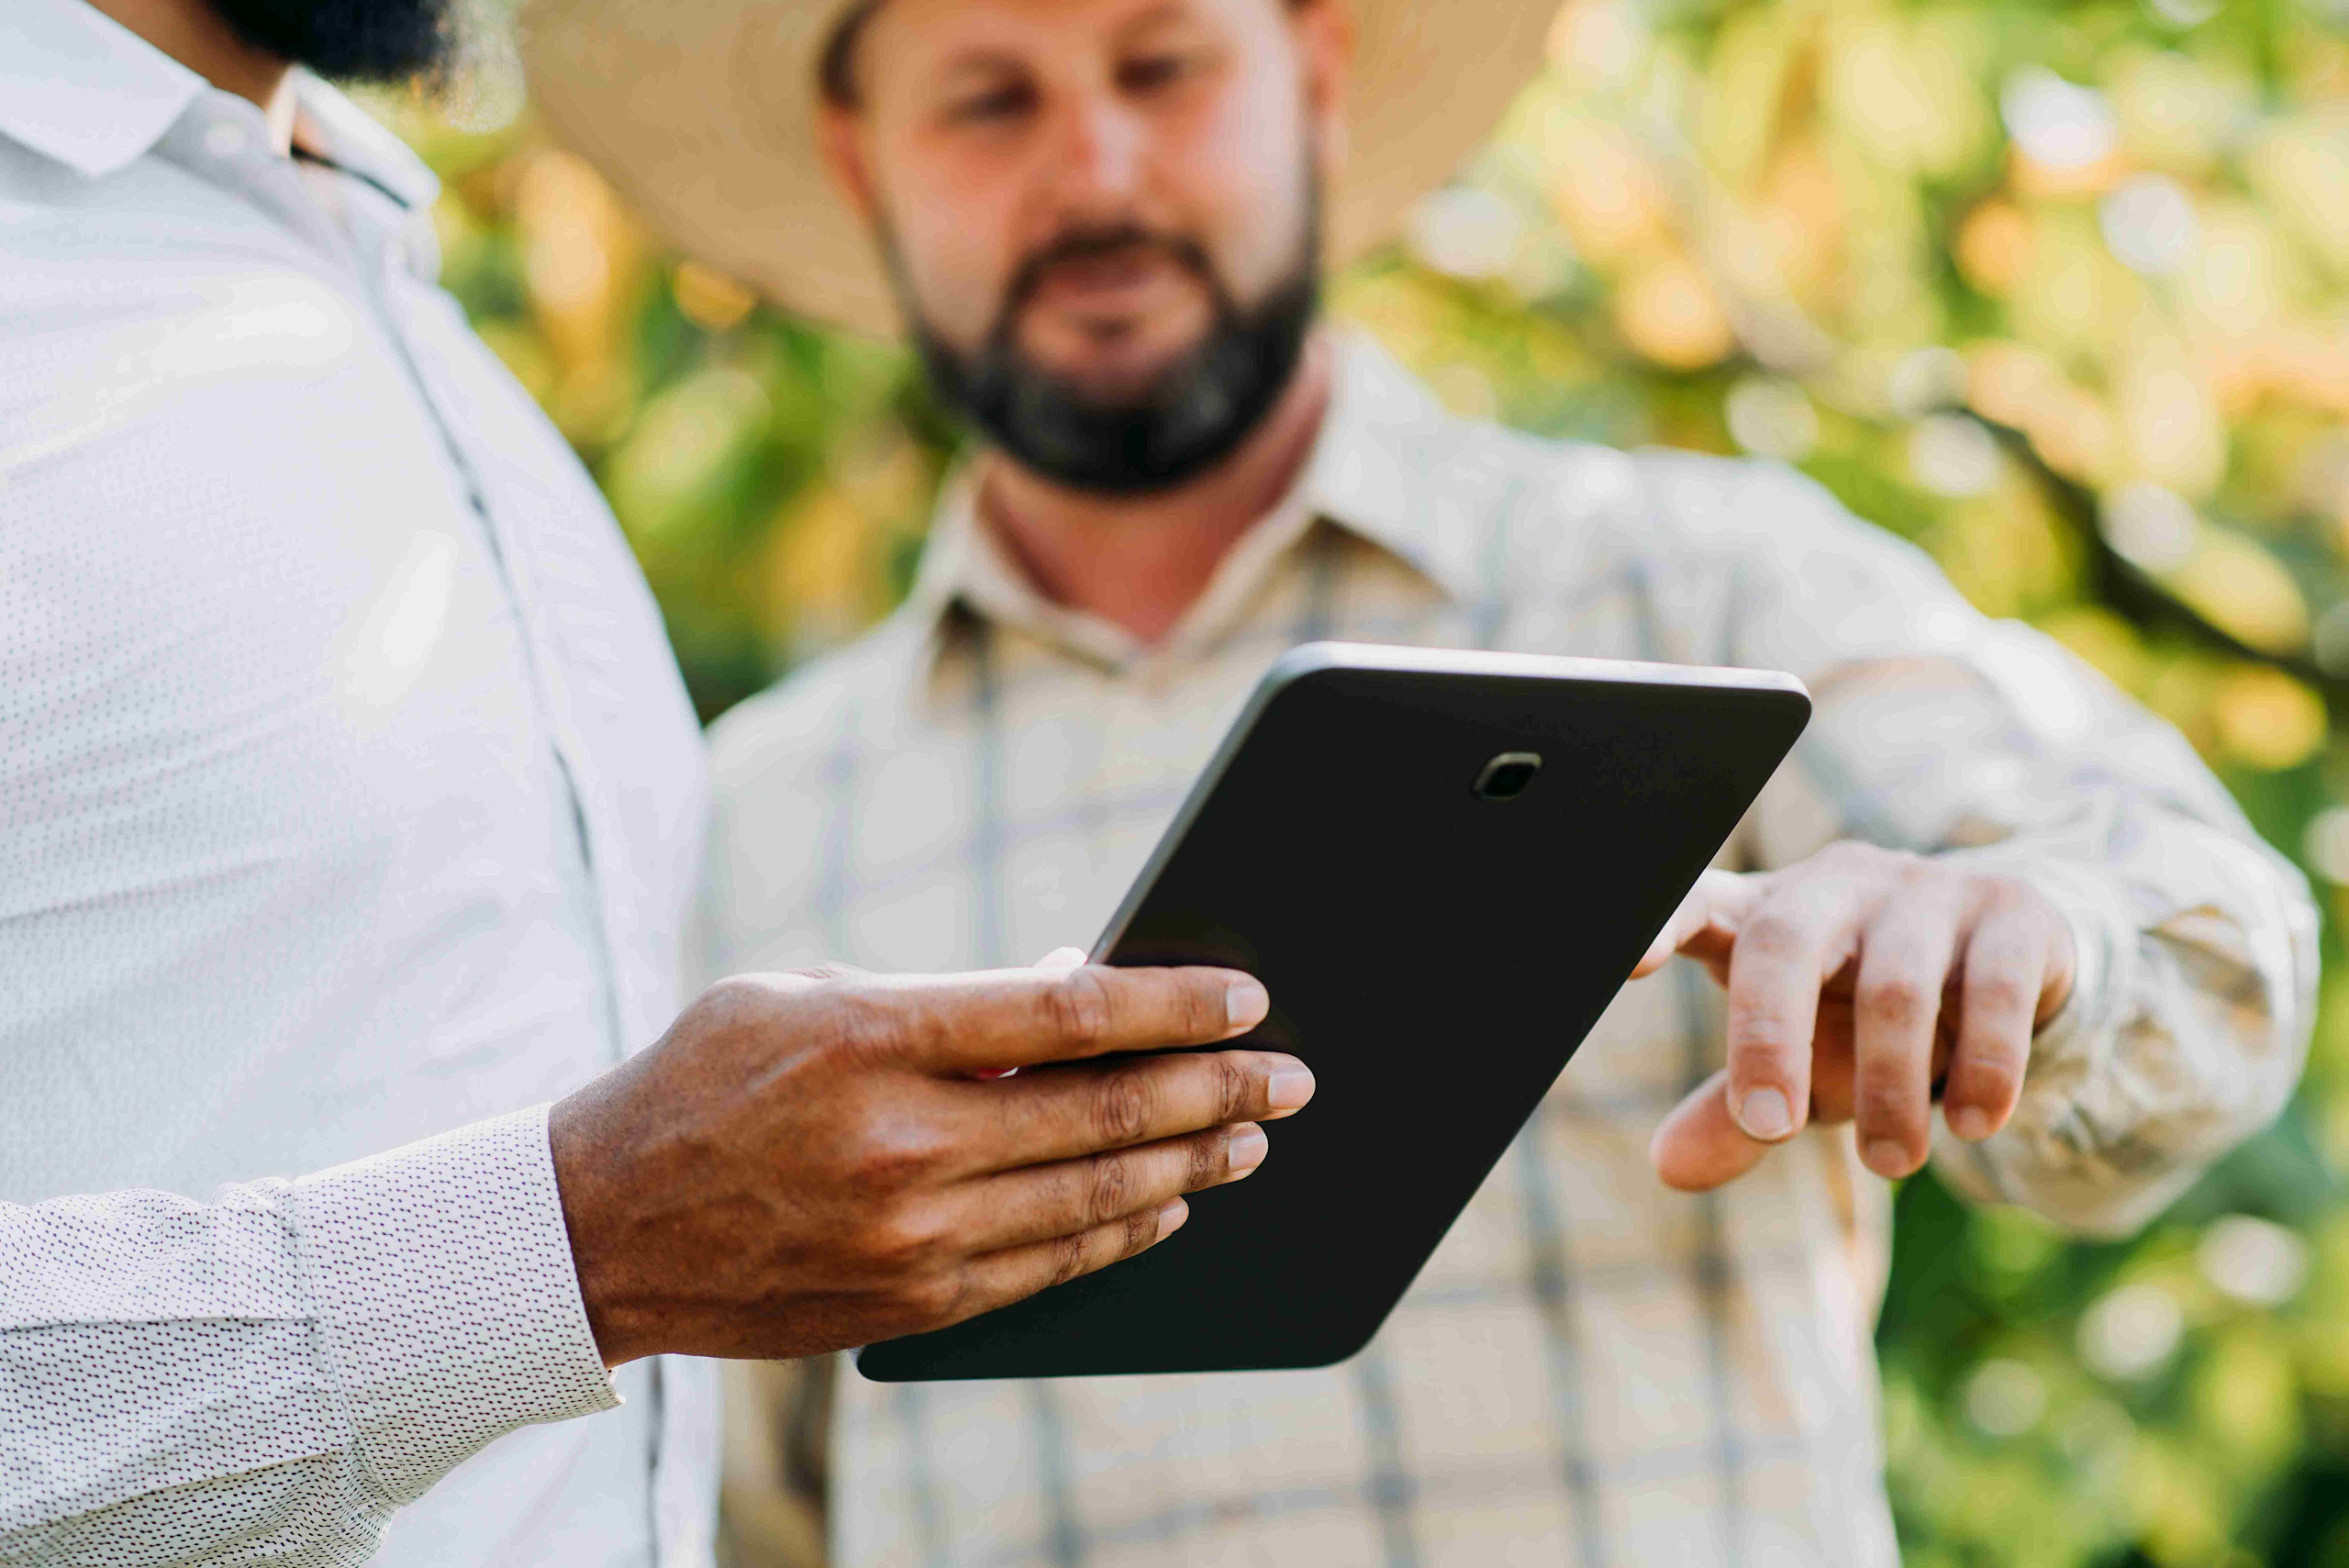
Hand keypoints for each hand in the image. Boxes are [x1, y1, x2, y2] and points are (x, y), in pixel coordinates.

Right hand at [549, 963, 1311, 1363]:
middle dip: (1221, 1091)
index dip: (1173, 1004)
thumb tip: (1074, 986)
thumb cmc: (704, 1079)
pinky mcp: (912, 1304)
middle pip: (1105, 1113)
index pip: (1065, 1014)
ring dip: (1194, 1164)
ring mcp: (910, 1236)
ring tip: (1255, 1138)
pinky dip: (1125, 1231)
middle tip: (1295, 1076)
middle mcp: (902, 1143)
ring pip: (1096, 1196)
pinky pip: (1052, 1266)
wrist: (599, 1227)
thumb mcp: (804, 995)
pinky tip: (1170, 1203)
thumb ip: (944, 997)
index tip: (1247, 995)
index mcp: (873, 1038)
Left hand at [1633, 842, 2074, 1190]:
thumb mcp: (1799, 1061)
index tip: (1627, 966)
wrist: (2004, 956)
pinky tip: (1977, 1126)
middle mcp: (1833, 887)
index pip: (1694, 902)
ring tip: (1890, 1164)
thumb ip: (1732, 1113)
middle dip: (1767, 1039)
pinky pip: (1994, 989)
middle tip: (1770, 1131)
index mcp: (1761, 912)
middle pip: (1781, 942)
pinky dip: (1983, 1064)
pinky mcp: (2010, 913)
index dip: (1659, 923)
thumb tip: (1667, 1170)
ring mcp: (1922, 890)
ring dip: (1888, 1085)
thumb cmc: (1862, 1012)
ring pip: (1893, 985)